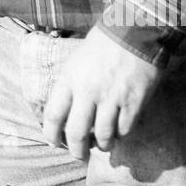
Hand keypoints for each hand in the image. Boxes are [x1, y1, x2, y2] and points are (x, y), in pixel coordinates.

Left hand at [42, 26, 164, 159]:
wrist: (134, 31)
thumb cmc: (102, 45)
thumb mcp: (76, 61)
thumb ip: (70, 86)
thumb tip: (64, 113)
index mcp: (70, 79)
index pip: (53, 114)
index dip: (51, 134)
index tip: (54, 142)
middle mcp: (88, 91)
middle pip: (76, 133)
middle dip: (76, 150)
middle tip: (79, 154)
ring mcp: (112, 98)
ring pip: (102, 137)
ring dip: (102, 146)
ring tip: (103, 145)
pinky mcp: (133, 102)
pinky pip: (125, 130)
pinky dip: (121, 135)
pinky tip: (120, 130)